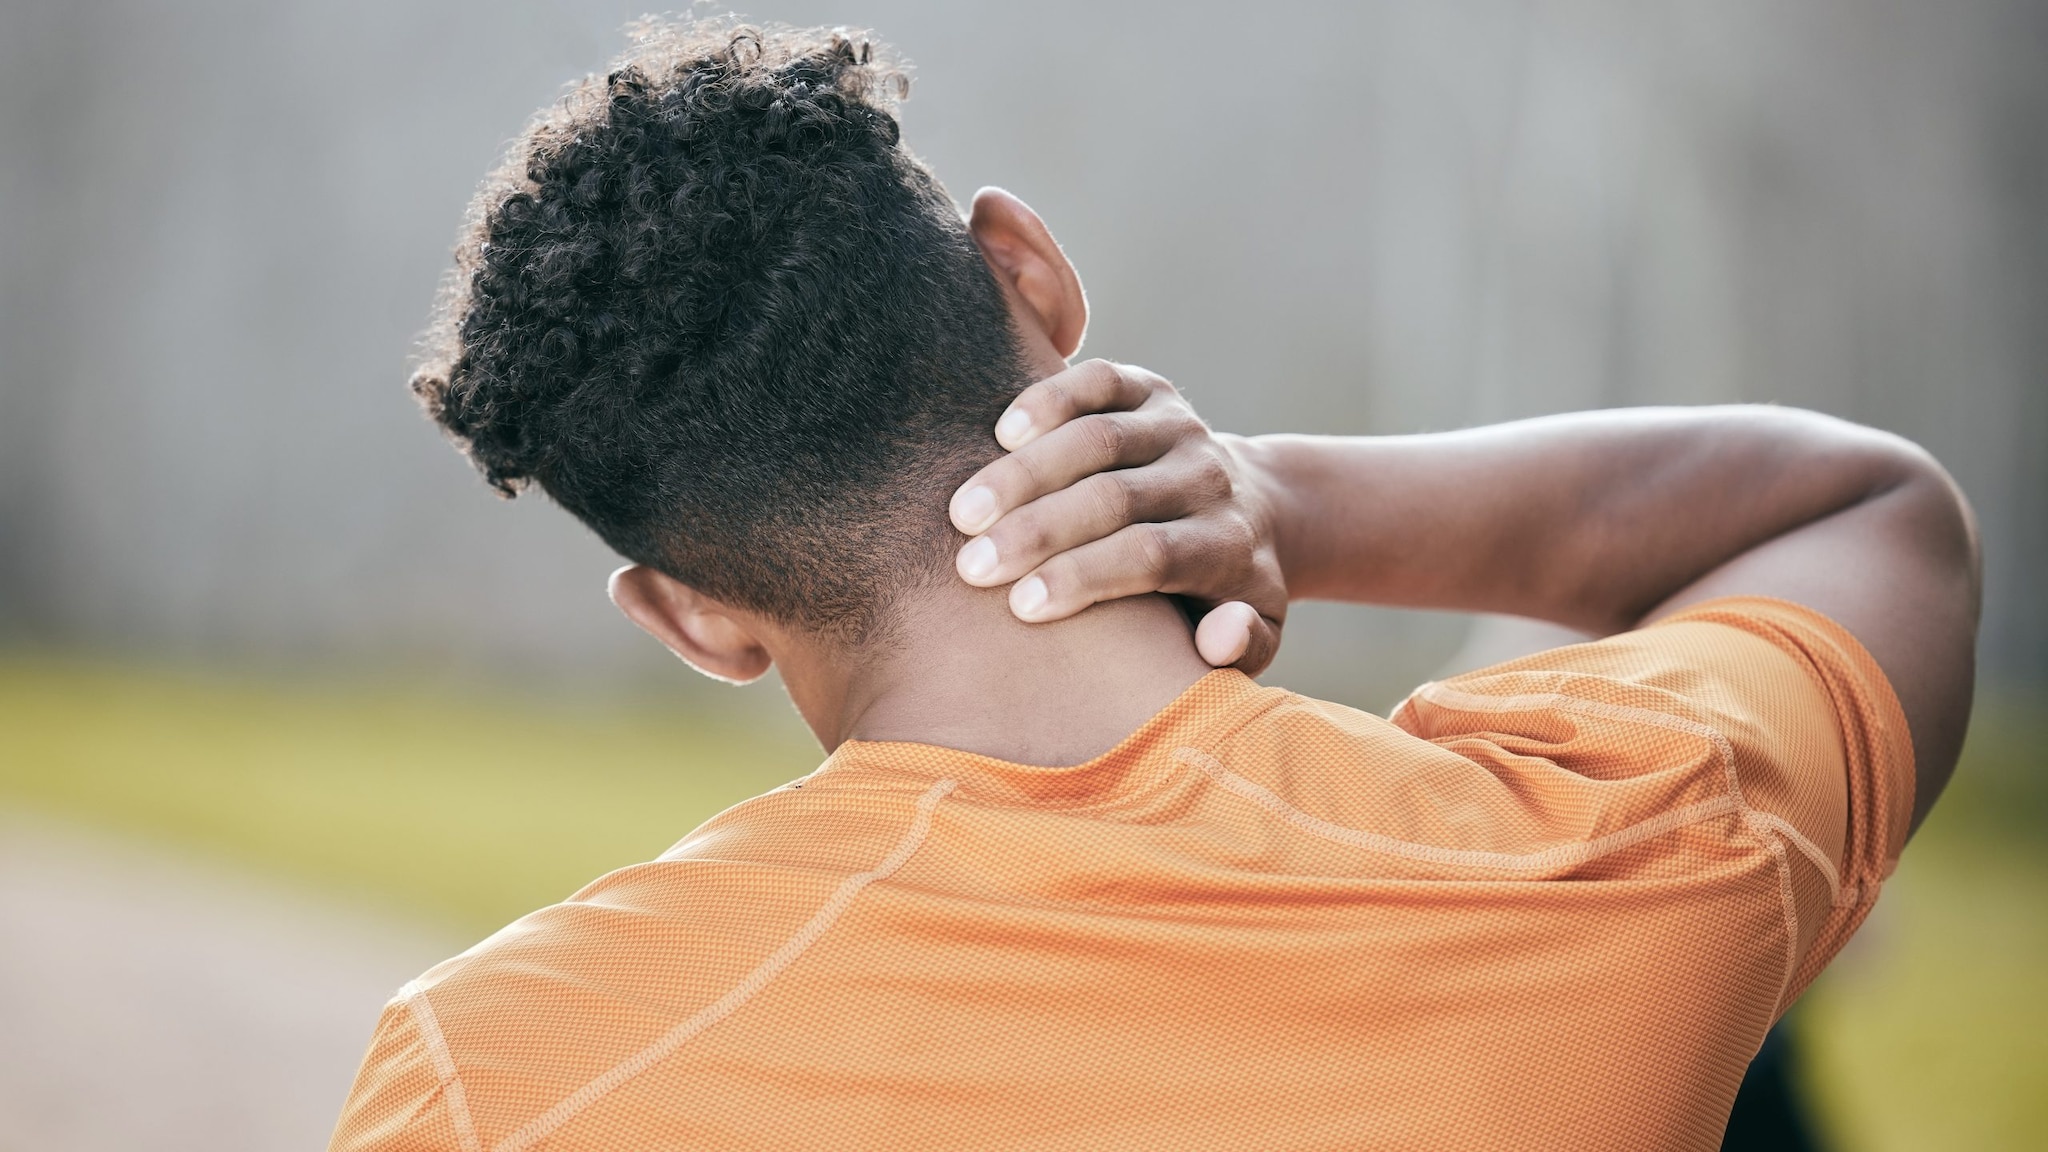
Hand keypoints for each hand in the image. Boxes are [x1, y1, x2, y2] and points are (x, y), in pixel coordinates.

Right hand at [947, 360, 1286, 673]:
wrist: (1256, 507)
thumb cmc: (1221, 592)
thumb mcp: (1251, 641)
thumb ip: (1241, 649)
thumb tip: (1220, 634)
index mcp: (1225, 545)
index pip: (1151, 556)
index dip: (1083, 576)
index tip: (1021, 606)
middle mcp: (1206, 479)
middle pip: (1115, 497)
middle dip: (1037, 531)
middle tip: (971, 567)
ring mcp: (1179, 427)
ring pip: (1098, 439)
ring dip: (1023, 475)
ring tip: (963, 513)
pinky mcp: (1152, 390)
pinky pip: (1101, 382)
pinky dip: (1050, 399)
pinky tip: (1001, 433)